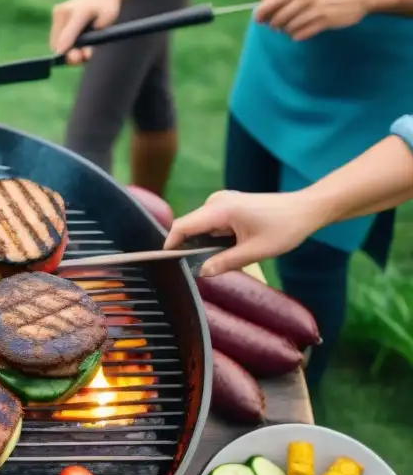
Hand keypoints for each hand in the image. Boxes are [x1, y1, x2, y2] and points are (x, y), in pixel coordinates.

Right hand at [50, 0, 122, 64]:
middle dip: (70, 54)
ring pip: (56, 43)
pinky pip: (57, 39)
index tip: (72, 60)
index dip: (68, 52)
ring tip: (86, 50)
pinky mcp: (57, 18)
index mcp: (76, 11)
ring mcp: (57, 14)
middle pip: (57, 44)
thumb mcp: (109, 18)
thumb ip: (97, 34)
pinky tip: (80, 43)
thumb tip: (84, 51)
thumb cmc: (108, 5)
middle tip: (85, 57)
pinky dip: (67, 45)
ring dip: (68, 51)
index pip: (66, 37)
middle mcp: (61, 12)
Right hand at [164, 189, 323, 275]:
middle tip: (199, 270)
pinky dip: (215, 238)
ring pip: (202, 227)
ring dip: (206, 244)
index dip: (171, 244)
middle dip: (191, 248)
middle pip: (190, 227)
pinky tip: (231, 249)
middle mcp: (216, 202)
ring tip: (222, 260)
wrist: (307, 209)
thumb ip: (225, 262)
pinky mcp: (229, 205)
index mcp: (220, 210)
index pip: (182, 226)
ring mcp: (222, 202)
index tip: (167, 262)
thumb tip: (202, 273)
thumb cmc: (284, 228)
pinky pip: (212, 224)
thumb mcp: (254, 251)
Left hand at [255, 0, 369, 40]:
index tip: (261, 17)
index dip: (261, 10)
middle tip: (275, 26)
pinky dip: (296, 35)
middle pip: (275, 15)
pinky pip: (299, 34)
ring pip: (286, 26)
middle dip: (271, 23)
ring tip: (291, 27)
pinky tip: (300, 32)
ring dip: (285, 30)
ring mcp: (315, 6)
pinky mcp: (324, 20)